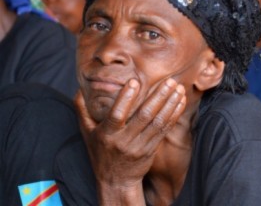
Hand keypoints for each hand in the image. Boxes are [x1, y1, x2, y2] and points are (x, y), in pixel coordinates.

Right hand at [74, 78, 185, 202]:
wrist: (116, 182)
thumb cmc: (100, 153)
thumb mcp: (87, 133)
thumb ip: (82, 111)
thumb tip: (78, 89)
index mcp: (108, 134)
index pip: (117, 114)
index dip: (126, 98)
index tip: (135, 81)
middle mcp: (125, 140)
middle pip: (144, 115)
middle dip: (159, 96)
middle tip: (170, 80)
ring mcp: (140, 145)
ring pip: (158, 121)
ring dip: (170, 103)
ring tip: (178, 87)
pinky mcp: (152, 149)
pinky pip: (164, 130)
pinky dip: (173, 114)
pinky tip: (180, 101)